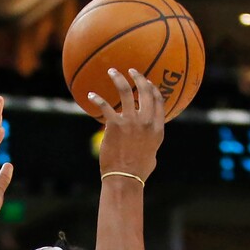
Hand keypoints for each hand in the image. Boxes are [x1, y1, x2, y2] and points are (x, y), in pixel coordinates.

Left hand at [91, 68, 164, 183]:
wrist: (125, 178)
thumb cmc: (137, 173)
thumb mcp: (151, 155)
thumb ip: (150, 143)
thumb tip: (148, 144)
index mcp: (157, 128)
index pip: (158, 101)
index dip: (153, 89)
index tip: (148, 82)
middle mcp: (146, 121)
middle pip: (145, 91)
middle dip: (139, 78)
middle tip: (132, 71)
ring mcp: (131, 121)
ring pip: (126, 91)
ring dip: (119, 78)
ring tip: (112, 71)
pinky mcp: (115, 124)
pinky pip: (105, 106)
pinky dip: (97, 99)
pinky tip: (90, 96)